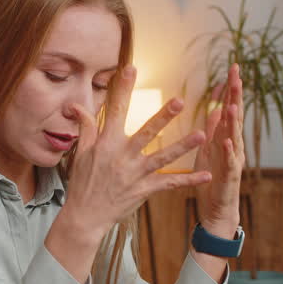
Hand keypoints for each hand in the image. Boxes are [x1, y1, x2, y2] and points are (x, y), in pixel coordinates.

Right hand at [46, 65, 210, 280]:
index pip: (116, 109)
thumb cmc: (82, 182)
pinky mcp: (143, 190)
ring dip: (183, 146)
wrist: (84, 216)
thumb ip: (86, 127)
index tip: (131, 68)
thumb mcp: (81, 152)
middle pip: (147, 132)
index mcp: (107, 142)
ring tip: (201, 135)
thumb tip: (76, 105)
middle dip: (163, 116)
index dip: (123, 88)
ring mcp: (134, 174)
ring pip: (163, 157)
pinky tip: (207, 174)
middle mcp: (123, 156)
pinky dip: (188, 180)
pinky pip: (169, 184)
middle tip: (180, 100)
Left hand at [192, 63, 245, 238]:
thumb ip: (214, 128)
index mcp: (226, 137)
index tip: (233, 67)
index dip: (232, 88)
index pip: (230, 108)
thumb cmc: (213, 179)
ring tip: (231, 103)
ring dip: (234, 120)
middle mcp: (233, 146)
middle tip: (237, 74)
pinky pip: (229, 162)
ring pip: (235, 136)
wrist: (217, 210)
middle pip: (236, 116)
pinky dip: (228, 151)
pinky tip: (226, 140)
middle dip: (236, 95)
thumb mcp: (210, 149)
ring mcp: (233, 161)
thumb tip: (216, 107)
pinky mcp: (228, 178)